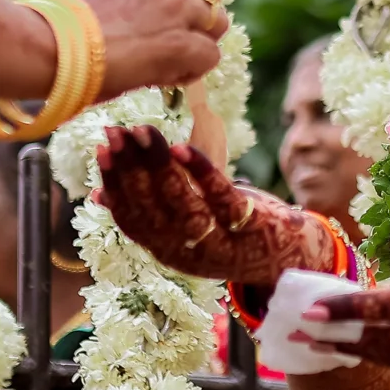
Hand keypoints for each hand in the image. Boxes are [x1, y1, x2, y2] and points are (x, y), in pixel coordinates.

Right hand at [54, 0, 225, 98]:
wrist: (48, 45)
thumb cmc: (59, 20)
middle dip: (198, 13)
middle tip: (175, 34)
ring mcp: (176, 6)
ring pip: (216, 23)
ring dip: (199, 41)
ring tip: (169, 58)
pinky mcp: (181, 43)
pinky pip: (209, 55)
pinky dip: (192, 69)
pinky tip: (165, 75)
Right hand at [94, 127, 331, 281]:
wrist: (290, 257)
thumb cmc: (228, 231)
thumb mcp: (184, 227)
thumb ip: (149, 212)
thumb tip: (100, 194)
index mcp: (167, 251)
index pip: (131, 219)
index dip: (114, 185)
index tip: (101, 149)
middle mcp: (188, 254)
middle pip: (152, 211)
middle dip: (130, 170)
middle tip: (117, 133)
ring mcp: (220, 244)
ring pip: (182, 206)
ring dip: (159, 167)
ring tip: (144, 132)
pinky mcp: (250, 228)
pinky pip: (221, 198)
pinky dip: (200, 173)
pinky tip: (183, 148)